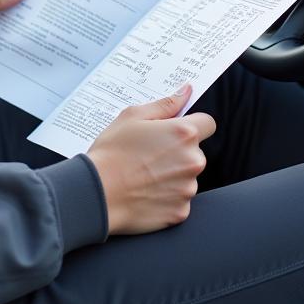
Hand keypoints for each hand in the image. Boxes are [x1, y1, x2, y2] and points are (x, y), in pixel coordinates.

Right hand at [86, 85, 215, 235]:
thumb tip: (186, 91)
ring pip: (187, 176)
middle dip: (178, 151)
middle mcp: (193, 161)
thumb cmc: (112, 152)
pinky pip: (179, 200)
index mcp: (184, 134)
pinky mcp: (181, 212)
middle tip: (149, 154)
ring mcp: (188, 189)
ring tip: (144, 175)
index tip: (176, 130)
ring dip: (173, 175)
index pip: (208, 123)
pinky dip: (166, 197)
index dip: (193, 124)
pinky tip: (145, 192)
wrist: (96, 194)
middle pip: (195, 152)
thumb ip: (166, 104)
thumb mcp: (133, 116)